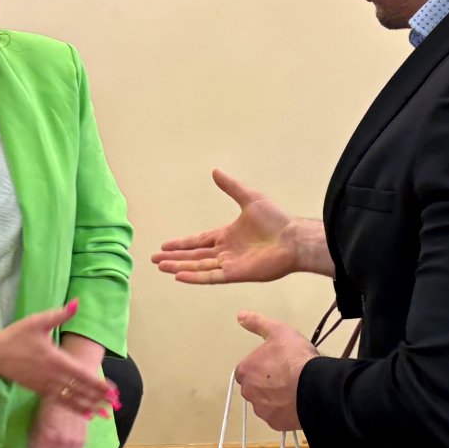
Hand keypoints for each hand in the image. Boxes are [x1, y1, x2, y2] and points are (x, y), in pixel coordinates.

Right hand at [0, 300, 117, 414]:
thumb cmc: (16, 336)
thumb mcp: (38, 322)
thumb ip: (59, 314)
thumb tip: (77, 303)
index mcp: (56, 359)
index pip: (82, 375)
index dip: (98, 384)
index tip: (112, 391)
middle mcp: (52, 376)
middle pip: (80, 390)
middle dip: (98, 398)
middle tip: (115, 405)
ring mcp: (45, 385)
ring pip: (70, 399)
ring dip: (87, 406)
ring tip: (102, 414)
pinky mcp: (38, 390)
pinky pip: (59, 401)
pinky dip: (72, 407)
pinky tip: (81, 413)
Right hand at [153, 169, 302, 283]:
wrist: (293, 238)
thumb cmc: (275, 219)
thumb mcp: (250, 198)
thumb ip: (231, 187)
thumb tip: (215, 171)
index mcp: (227, 235)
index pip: (199, 240)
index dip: (182, 243)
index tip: (165, 245)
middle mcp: (226, 251)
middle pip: (194, 256)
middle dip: (174, 257)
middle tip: (155, 259)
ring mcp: (229, 264)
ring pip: (198, 267)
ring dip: (179, 266)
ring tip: (161, 266)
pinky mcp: (235, 274)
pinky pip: (211, 276)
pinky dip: (195, 277)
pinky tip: (179, 275)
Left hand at [233, 311, 318, 430]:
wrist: (314, 386)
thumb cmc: (294, 357)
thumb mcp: (278, 331)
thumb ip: (257, 323)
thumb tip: (240, 315)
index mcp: (245, 371)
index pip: (247, 369)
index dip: (262, 366)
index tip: (276, 363)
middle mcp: (249, 393)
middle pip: (255, 387)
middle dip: (267, 383)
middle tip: (287, 376)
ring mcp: (262, 410)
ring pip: (266, 403)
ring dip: (276, 398)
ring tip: (295, 389)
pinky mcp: (276, 424)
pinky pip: (278, 416)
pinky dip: (286, 411)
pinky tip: (298, 402)